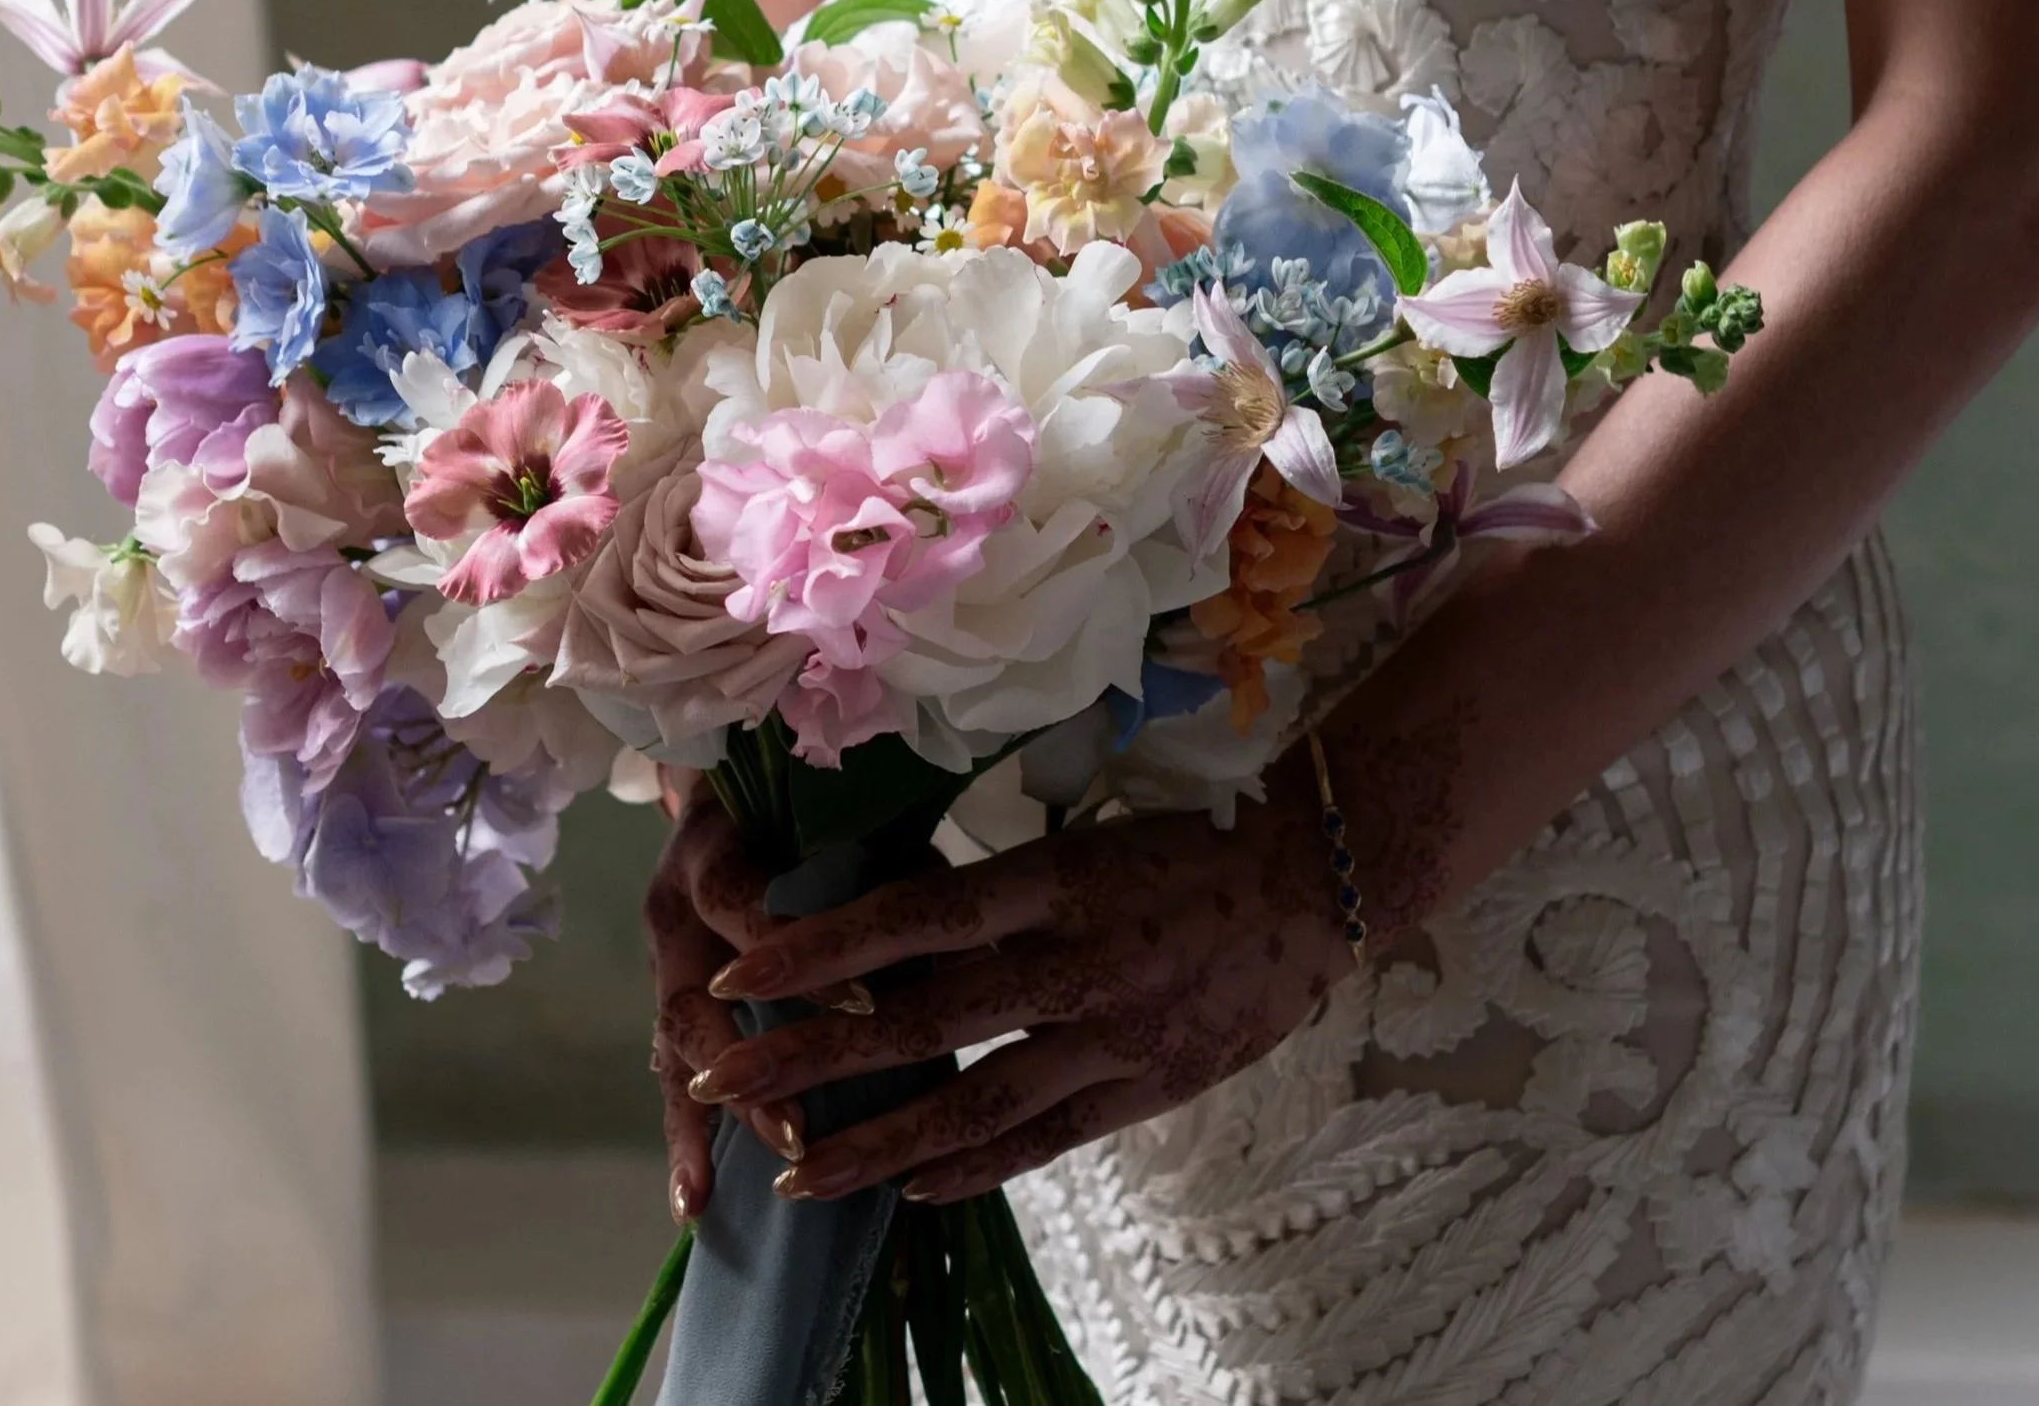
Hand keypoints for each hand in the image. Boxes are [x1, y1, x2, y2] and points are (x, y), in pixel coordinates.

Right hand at [642, 782, 871, 1221]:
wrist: (732, 803)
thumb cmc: (814, 821)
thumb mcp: (856, 833)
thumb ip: (898, 886)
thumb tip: (975, 954)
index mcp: (713, 857)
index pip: (749, 906)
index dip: (800, 956)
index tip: (865, 1005)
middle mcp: (673, 915)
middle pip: (692, 1000)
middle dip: (745, 1071)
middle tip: (796, 1130)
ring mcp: (662, 968)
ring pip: (671, 1052)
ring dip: (701, 1124)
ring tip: (714, 1192)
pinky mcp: (668, 1008)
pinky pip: (669, 1080)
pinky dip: (684, 1145)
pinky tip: (695, 1207)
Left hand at [686, 786, 1355, 1206]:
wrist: (1318, 881)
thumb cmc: (1183, 849)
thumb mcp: (1079, 848)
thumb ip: (989, 896)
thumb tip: (878, 930)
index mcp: (1049, 881)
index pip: (907, 920)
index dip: (815, 953)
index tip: (733, 977)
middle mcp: (1073, 960)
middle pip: (919, 1022)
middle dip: (811, 1059)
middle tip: (721, 1086)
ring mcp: (1112, 1035)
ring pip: (972, 1104)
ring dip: (876, 1144)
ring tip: (797, 1174)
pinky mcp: (1147, 1088)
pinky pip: (1044, 1140)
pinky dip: (972, 1169)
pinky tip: (910, 1191)